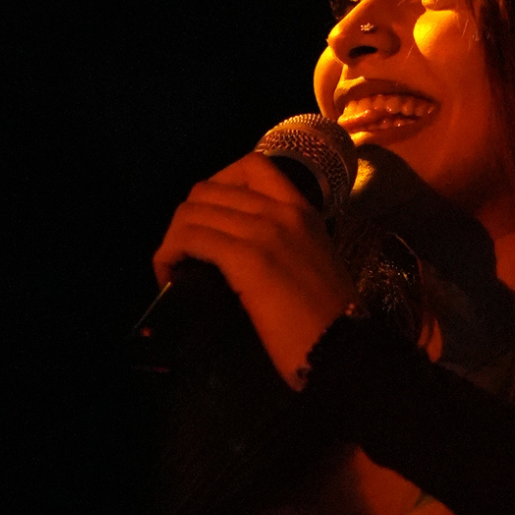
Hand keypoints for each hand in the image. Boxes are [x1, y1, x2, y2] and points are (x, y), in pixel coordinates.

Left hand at [152, 154, 359, 385]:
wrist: (345, 348)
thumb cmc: (332, 320)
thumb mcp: (313, 264)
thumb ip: (284, 246)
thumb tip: (239, 253)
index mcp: (303, 210)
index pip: (249, 166)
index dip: (215, 188)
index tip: (209, 221)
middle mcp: (283, 211)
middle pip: (208, 189)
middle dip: (185, 221)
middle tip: (185, 254)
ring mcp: (265, 231)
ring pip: (192, 212)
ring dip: (172, 240)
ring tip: (174, 268)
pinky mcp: (247, 259)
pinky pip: (190, 238)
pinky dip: (169, 255)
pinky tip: (170, 277)